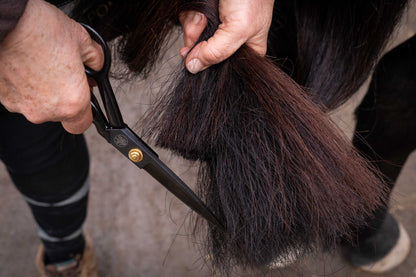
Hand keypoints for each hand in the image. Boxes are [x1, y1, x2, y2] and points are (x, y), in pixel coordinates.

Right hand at [0, 0, 103, 133]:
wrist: (3, 20)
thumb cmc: (38, 28)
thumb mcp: (81, 40)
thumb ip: (95, 60)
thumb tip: (96, 65)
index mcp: (71, 102)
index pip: (81, 125)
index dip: (84, 112)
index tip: (83, 97)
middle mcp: (45, 110)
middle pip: (59, 113)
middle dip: (63, 95)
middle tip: (61, 71)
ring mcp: (21, 106)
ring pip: (38, 105)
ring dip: (42, 90)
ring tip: (41, 63)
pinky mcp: (2, 97)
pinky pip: (19, 96)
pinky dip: (24, 85)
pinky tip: (25, 65)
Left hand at [180, 0, 273, 73]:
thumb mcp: (239, 28)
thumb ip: (217, 52)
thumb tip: (193, 68)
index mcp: (247, 50)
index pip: (223, 69)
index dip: (208, 65)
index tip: (196, 60)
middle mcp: (229, 40)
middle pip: (203, 54)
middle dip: (197, 42)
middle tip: (203, 28)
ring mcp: (215, 26)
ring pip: (192, 37)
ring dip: (192, 25)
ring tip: (203, 14)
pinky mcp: (204, 13)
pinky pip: (188, 21)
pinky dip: (189, 14)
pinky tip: (198, 8)